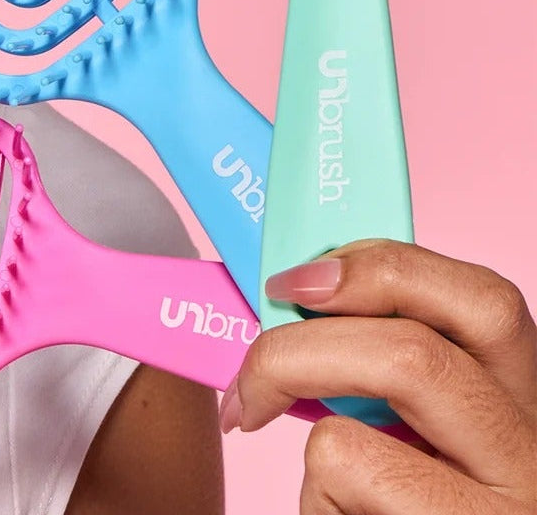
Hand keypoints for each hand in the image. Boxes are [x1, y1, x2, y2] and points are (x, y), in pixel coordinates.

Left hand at [222, 240, 536, 513]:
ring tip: (282, 449)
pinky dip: (313, 500)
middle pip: (412, 355)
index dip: (384, 268)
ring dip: (293, 436)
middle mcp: (536, 462)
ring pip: (353, 436)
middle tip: (250, 366)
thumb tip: (298, 293)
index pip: (487, 304)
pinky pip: (341, 492)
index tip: (298, 278)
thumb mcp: (426, 424)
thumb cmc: (414, 496)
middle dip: (298, 347)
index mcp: (528, 407)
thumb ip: (393, 363)